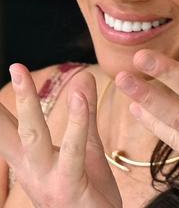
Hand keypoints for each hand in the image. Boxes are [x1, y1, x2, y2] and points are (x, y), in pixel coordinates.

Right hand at [0, 65, 120, 207]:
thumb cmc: (89, 192)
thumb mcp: (87, 147)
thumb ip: (84, 114)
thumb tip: (83, 77)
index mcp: (31, 161)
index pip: (6, 128)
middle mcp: (32, 170)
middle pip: (10, 129)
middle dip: (1, 99)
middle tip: (1, 67)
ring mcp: (48, 179)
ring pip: (33, 135)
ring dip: (25, 103)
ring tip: (18, 71)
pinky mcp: (69, 187)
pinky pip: (72, 151)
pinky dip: (76, 122)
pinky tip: (78, 97)